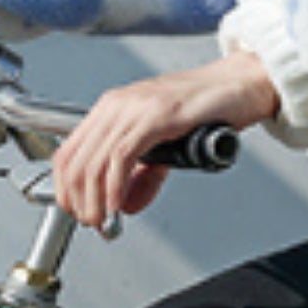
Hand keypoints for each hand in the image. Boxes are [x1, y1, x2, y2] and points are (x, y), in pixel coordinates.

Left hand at [51, 50, 279, 226]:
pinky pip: (122, 157)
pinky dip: (114, 187)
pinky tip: (117, 205)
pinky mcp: (156, 116)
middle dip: (78, 201)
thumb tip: (125, 205)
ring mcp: (134, 108)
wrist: (241, 84)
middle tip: (92, 223)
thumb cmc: (207, 109)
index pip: (68, 153)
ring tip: (103, 221)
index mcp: (111, 109)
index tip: (77, 213)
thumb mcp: (166, 147)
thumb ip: (143, 176)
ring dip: (94, 200)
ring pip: (94, 162)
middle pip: (75, 161)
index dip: (65, 190)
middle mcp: (116, 105)